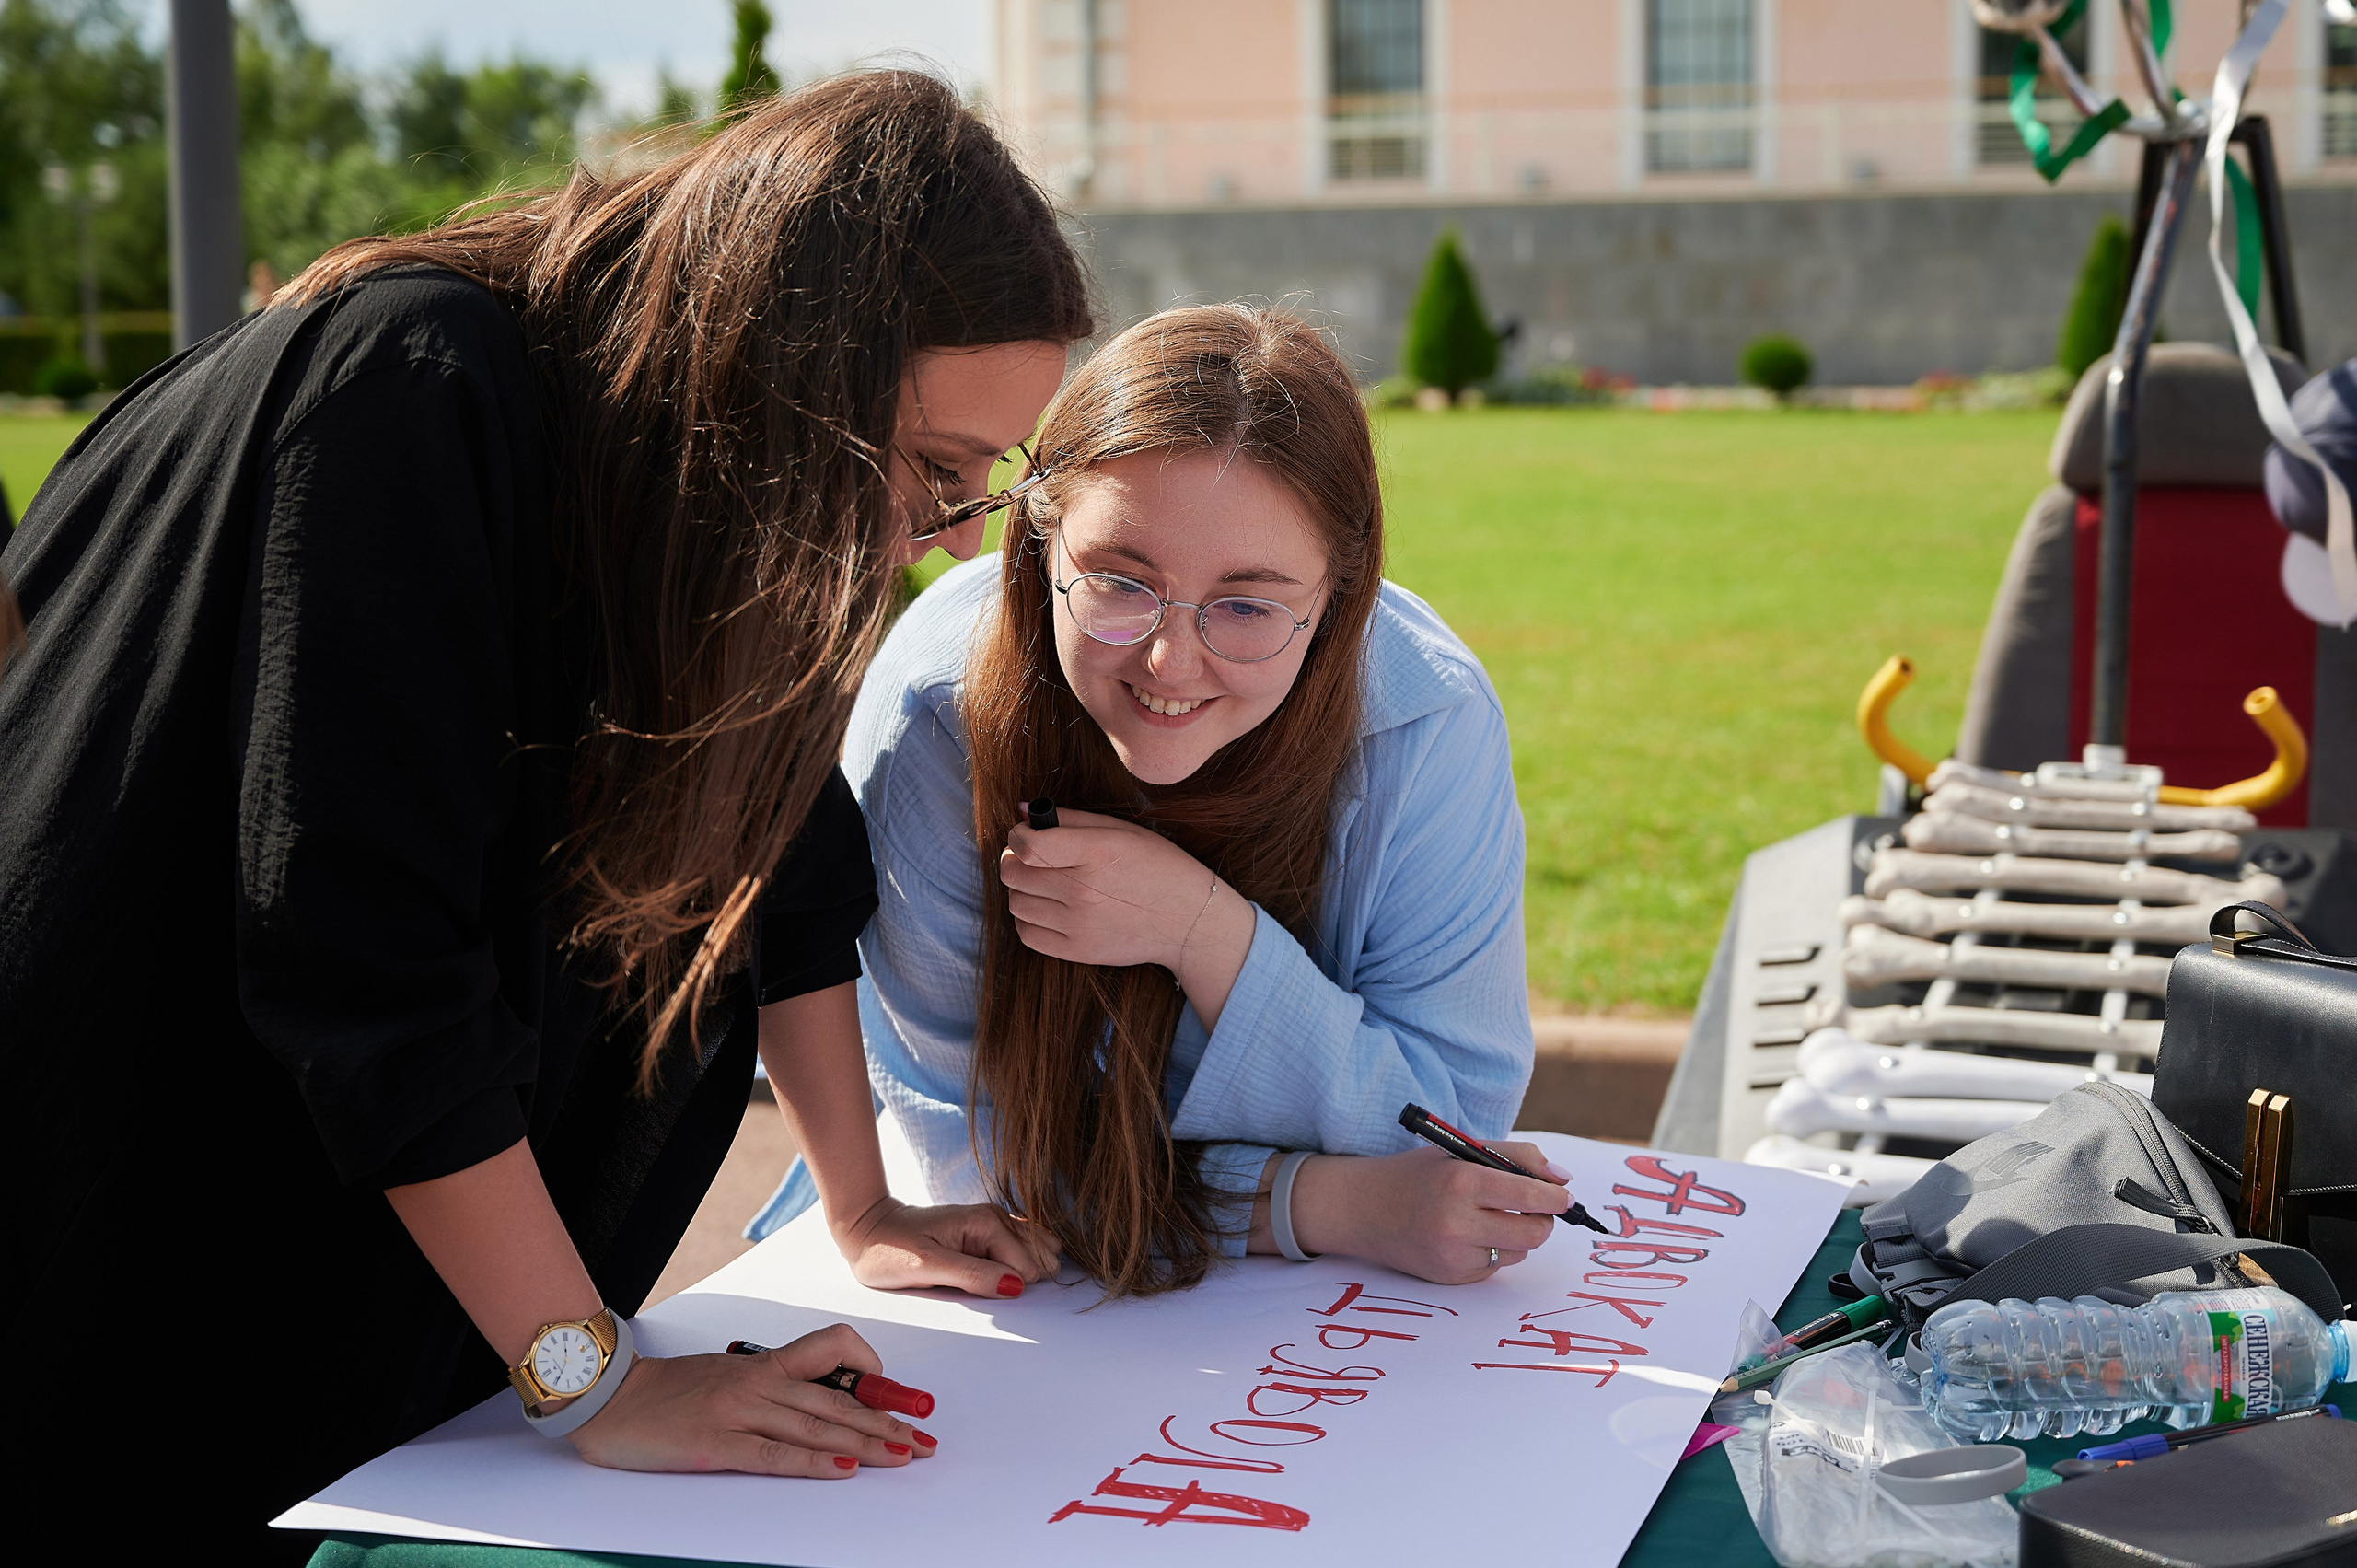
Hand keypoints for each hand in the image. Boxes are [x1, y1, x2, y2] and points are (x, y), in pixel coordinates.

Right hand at [569, 1323, 934, 1476]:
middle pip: (837, 1398)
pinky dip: (812, 1461)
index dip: (870, 1367)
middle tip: (926, 1436)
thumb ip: (767, 1386)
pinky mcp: (715, 1444)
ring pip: (817, 1424)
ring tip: (903, 1454)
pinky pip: (774, 1454)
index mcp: (763, 1364)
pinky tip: (841, 1468)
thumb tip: (812, 1404)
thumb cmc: (668, 1393)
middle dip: (887, 1419)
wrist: (610, 1399)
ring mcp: (738, 1412)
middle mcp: (758, 1383)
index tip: (899, 1392)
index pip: (830, 1349)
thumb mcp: (726, 1377)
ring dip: (865, 1442)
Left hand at [835, 1195, 1061, 1297]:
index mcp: (985, 1223)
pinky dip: (1021, 1263)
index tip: (981, 1294)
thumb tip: (1016, 1287)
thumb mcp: (926, 1267)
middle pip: (1038, 1257)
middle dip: (1023, 1280)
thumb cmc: (890, 1249)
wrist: (868, 1229)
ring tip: (993, 1285)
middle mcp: (996, 1217)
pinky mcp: (987, 1231)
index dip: (1009, 1288)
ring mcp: (994, 1222)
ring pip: (1037, 1251)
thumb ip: (972, 1275)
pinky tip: (1004, 1276)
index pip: (1026, 1266)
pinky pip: (1023, 1247)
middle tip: (985, 1289)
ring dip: (1024, 1272)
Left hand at [999, 806, 1254, 1026]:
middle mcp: (1083, 891)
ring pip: (1016, 903)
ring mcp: (1079, 925)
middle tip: (1030, 857)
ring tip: (1043, 883)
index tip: (1024, 834)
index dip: (1016, 836)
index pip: (1027, 845)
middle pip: (1013, 874)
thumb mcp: (1121, 830)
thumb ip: (1070, 818)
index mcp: (1095, 853)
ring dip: (1022, 889)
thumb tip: (1023, 809)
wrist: (1189, 920)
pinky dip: (1028, 919)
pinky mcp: (1078, 950)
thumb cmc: (1158, 866)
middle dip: (1014, 860)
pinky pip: (1027, 934)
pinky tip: (1046, 908)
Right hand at [1289, 1144, 1570, 1284]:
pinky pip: (1495, 1266)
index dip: (1556, 1198)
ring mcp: (1453, 1256)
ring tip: (1492, 1216)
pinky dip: (1494, 1250)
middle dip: (1544, 1220)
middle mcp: (1457, 1223)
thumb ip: (1516, 1156)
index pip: (1530, 1195)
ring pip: (1518, 1251)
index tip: (1564, 1196)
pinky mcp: (1451, 1278)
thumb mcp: (1461, 1150)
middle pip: (1534, 1232)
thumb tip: (1563, 1179)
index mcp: (1461, 1182)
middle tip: (1537, 1208)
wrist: (1362, 1209)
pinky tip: (1469, 1234)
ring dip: (1518, 1234)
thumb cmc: (1418, 1174)